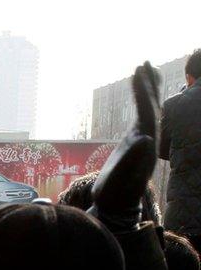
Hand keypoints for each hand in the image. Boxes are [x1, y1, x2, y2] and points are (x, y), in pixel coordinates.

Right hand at [90, 61, 160, 231]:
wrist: (117, 207)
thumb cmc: (116, 194)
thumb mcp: (123, 179)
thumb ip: (133, 160)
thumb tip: (146, 139)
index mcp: (145, 143)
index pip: (147, 111)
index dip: (143, 91)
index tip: (138, 71)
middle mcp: (147, 139)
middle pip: (153, 106)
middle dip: (149, 84)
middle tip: (144, 63)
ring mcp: (142, 141)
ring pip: (150, 110)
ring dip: (148, 90)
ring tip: (145, 71)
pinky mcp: (135, 144)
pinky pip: (142, 117)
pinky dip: (141, 103)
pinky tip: (138, 98)